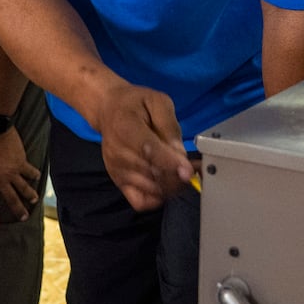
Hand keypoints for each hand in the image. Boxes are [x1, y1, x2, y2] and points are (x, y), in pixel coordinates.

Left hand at [0, 122, 41, 224]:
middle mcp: (0, 179)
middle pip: (10, 199)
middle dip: (17, 210)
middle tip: (23, 218)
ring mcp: (12, 171)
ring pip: (23, 188)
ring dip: (30, 195)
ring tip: (34, 201)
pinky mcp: (21, 161)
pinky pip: (29, 171)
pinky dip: (34, 174)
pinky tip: (38, 177)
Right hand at [92, 85, 193, 211]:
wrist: (109, 110)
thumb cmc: (136, 104)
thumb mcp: (157, 102)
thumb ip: (169, 126)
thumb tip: (180, 155)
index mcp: (126, 127)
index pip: (148, 150)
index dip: (170, 162)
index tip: (188, 170)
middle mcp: (118, 153)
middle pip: (152, 173)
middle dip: (177, 174)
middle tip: (194, 167)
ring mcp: (116, 170)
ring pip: (150, 189)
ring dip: (172, 185)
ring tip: (183, 173)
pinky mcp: (118, 182)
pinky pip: (141, 202)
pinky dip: (157, 198)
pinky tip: (166, 184)